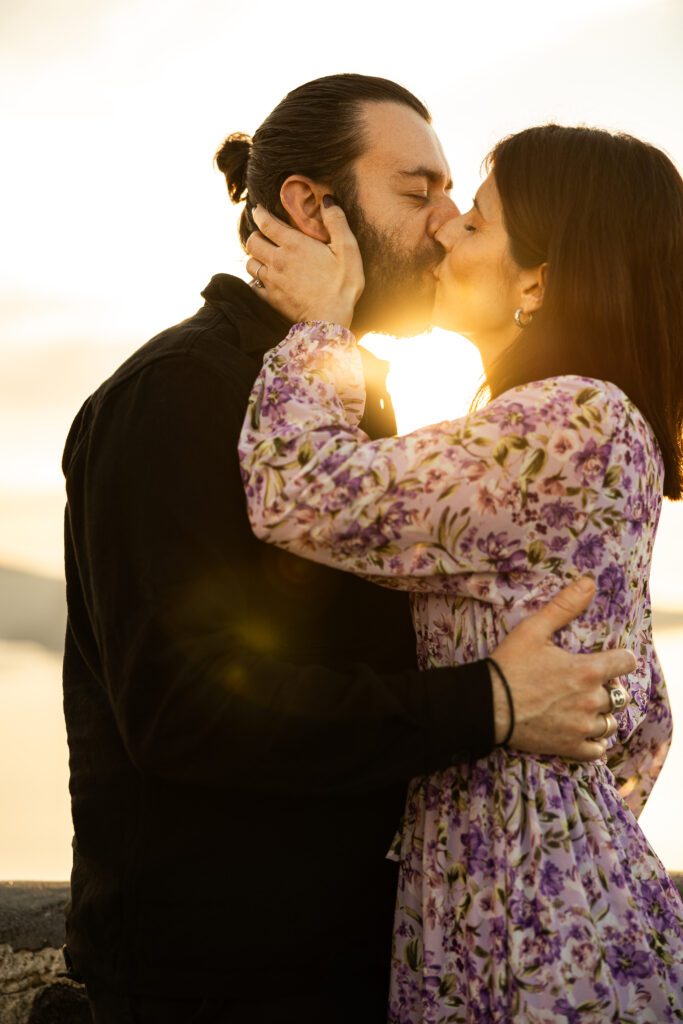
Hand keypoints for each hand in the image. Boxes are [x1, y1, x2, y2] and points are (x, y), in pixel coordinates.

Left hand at [245, 201, 364, 326]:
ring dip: (255, 258)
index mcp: (294, 244)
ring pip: (250, 263)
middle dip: (256, 236)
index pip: (266, 223)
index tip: (259, 210)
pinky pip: (253, 286)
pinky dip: (255, 281)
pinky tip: (264, 281)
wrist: (331, 319)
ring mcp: (272, 281)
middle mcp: (277, 260)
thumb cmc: (342, 284)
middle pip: (252, 242)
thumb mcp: (347, 249)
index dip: (260, 214)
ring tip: (264, 258)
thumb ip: (336, 221)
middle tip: (264, 236)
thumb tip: (327, 200)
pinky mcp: (271, 299)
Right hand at [491, 577, 635, 759]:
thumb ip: (564, 606)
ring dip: (600, 715)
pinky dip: (593, 742)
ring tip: (582, 708)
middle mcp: (592, 701)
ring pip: (609, 723)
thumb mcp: (533, 629)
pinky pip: (598, 750)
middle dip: (604, 688)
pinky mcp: (570, 747)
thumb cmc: (509, 665)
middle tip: (582, 684)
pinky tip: (580, 731)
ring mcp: (582, 727)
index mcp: (588, 671)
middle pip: (618, 694)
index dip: (619, 659)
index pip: (626, 663)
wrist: (486, 706)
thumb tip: (589, 582)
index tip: (608, 659)